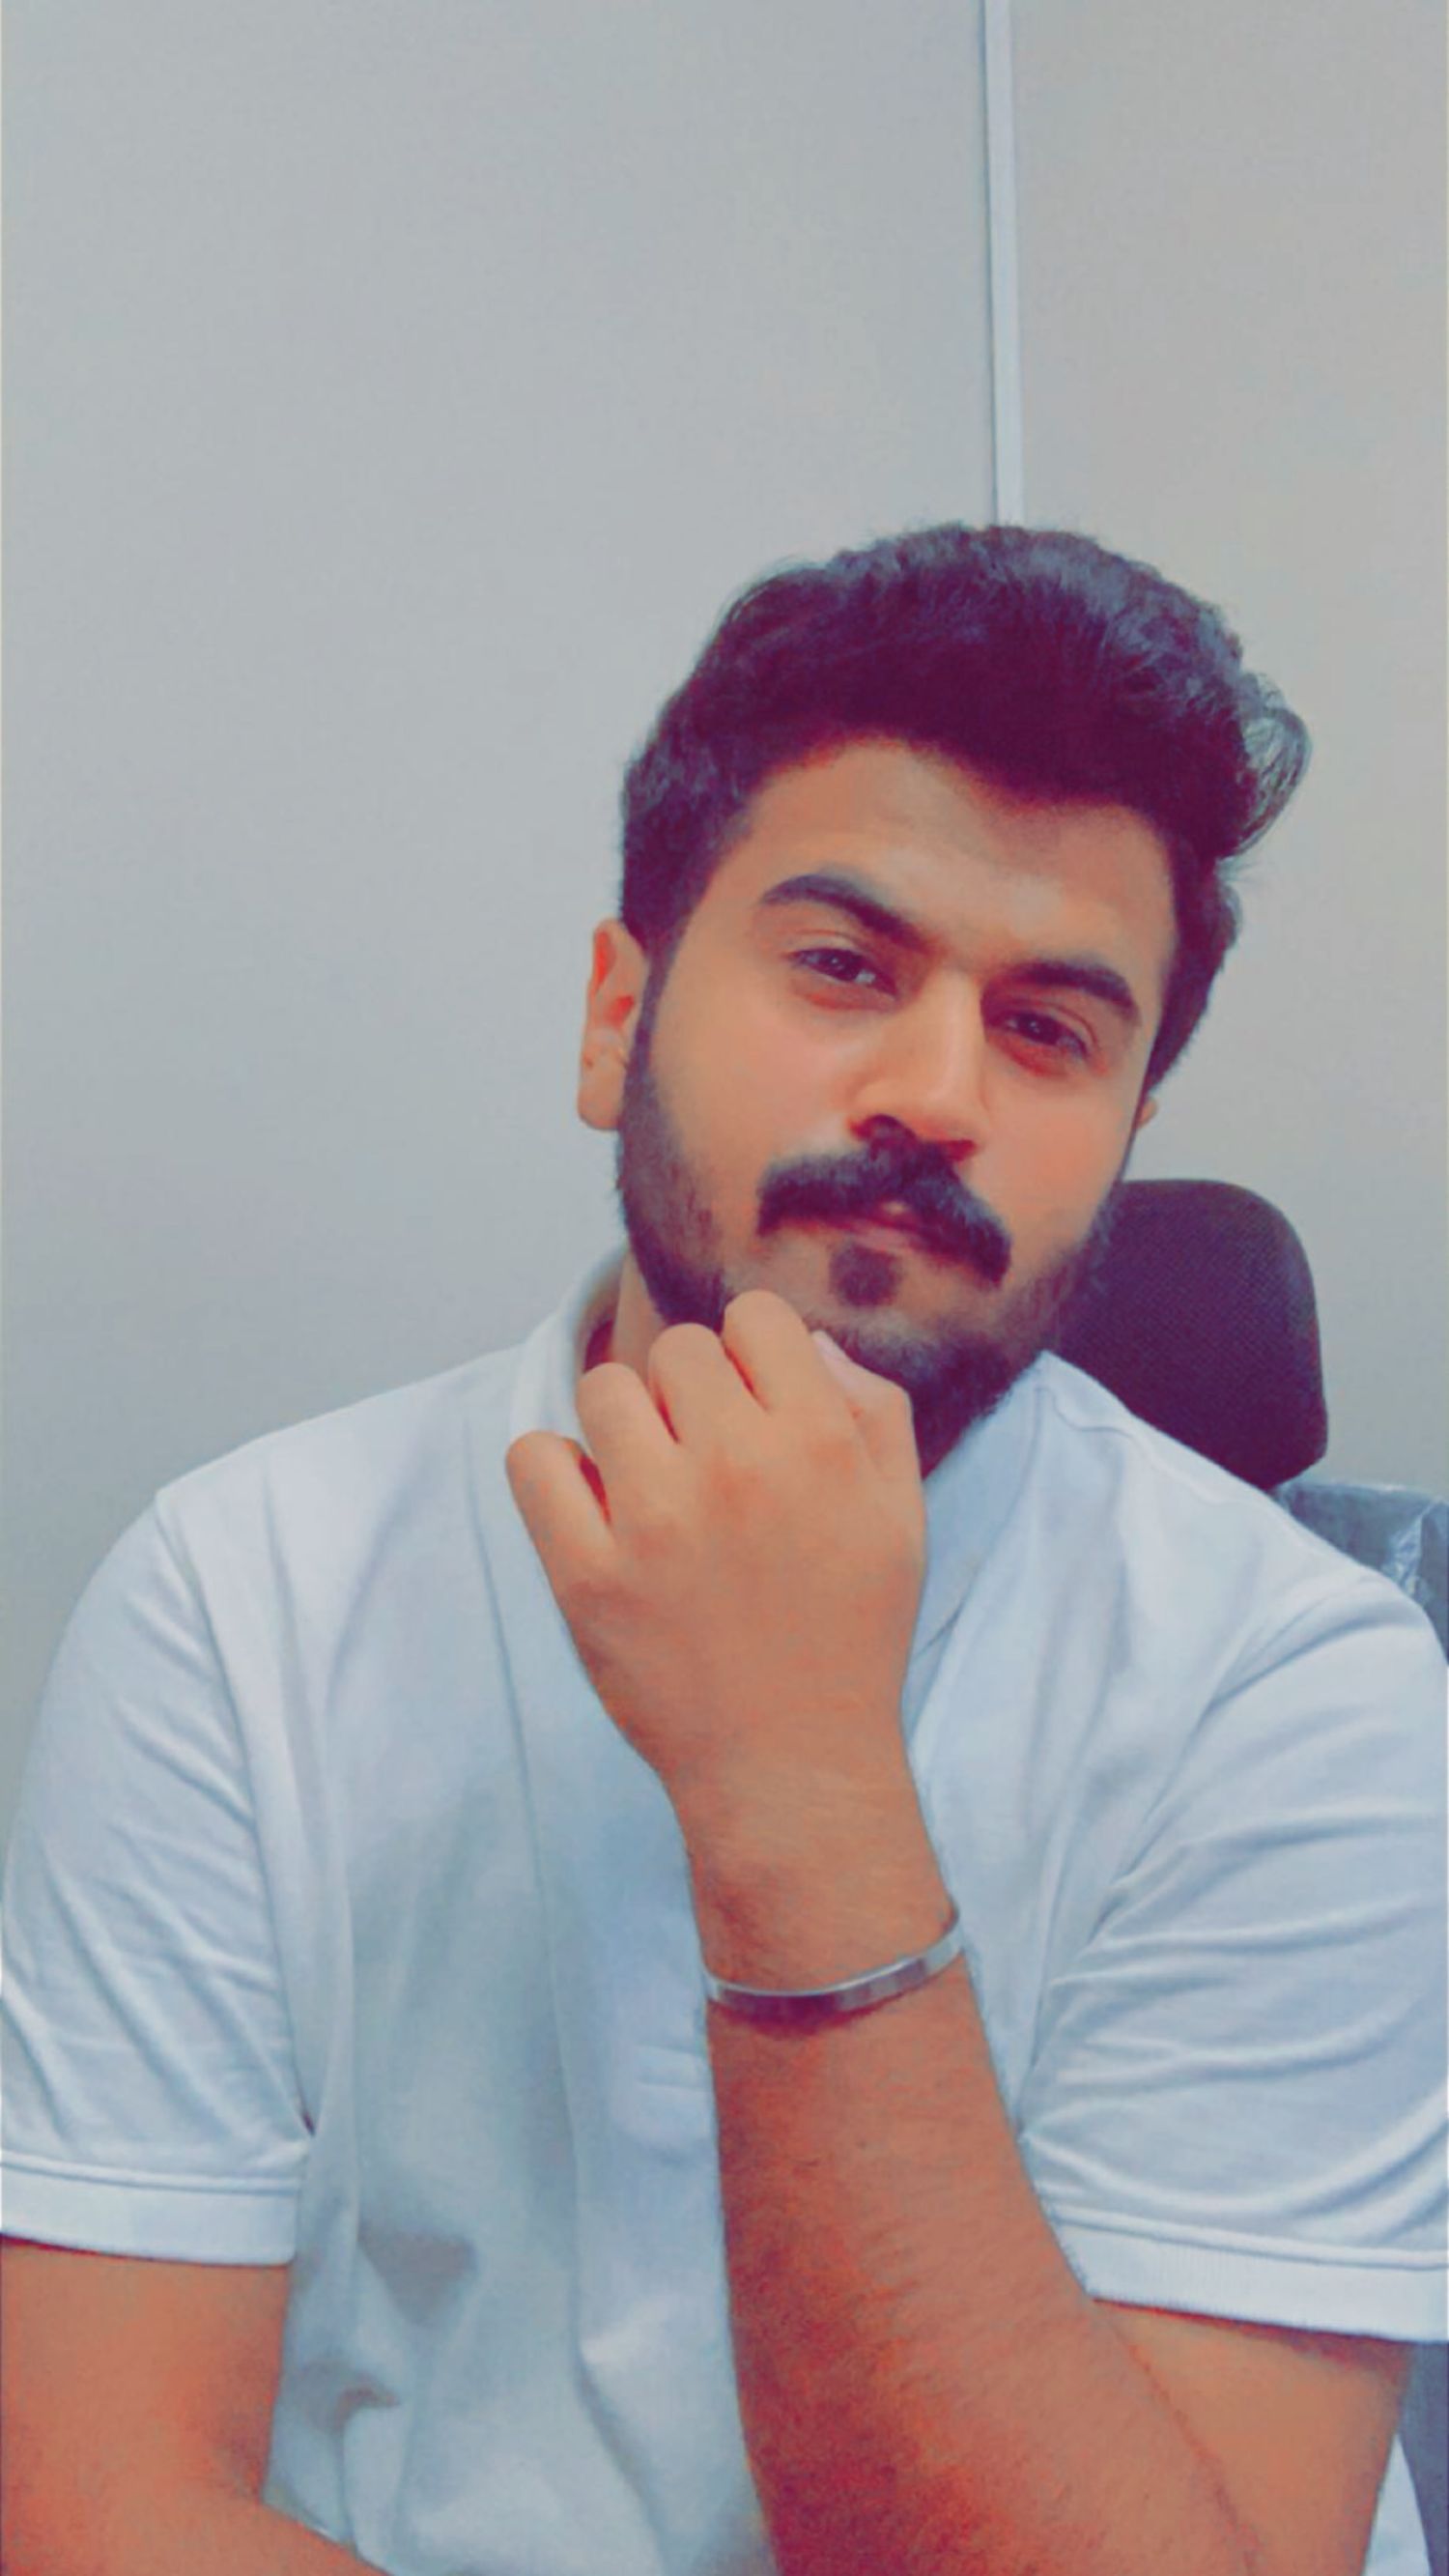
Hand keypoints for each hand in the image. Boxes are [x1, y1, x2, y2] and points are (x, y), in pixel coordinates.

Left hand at [504, 1288, 926, 1825]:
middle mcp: (737, 1466)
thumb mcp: (902, 1518)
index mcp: (819, 1444)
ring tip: (647, 1483)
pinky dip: (554, 1471)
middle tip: (702, 1459)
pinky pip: (534, 1460)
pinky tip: (591, 1506)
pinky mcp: (587, 1574)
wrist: (792, 1766)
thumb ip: (871, 1411)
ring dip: (623, 1425)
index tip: (751, 1407)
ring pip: (603, 1389)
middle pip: (677, 1349)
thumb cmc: (851, 1638)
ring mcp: (654, 1519)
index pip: (755, 1317)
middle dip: (689, 1393)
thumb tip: (806, 1342)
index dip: (751, 1356)